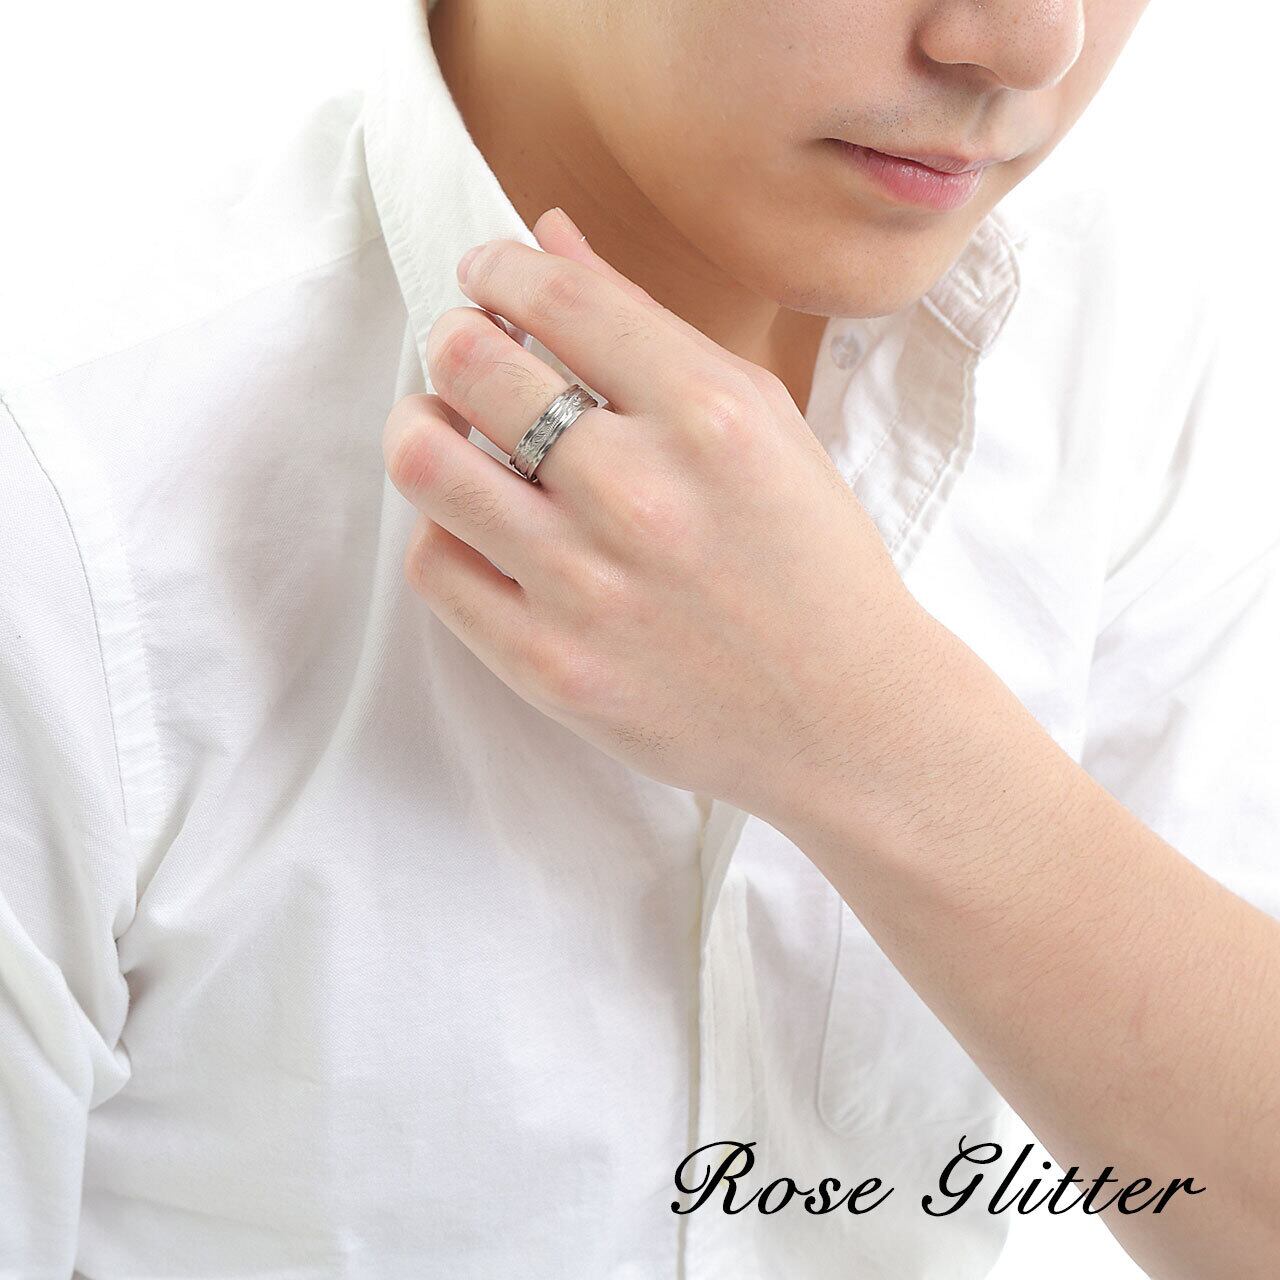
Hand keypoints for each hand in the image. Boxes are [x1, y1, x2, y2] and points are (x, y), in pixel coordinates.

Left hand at [382, 206, 936, 824]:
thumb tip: (546, 235)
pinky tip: (481, 525)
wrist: (848, 717)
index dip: (497, 268)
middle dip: (455, 338)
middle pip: (468, 363)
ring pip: (425, 460)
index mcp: (710, 417)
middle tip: (470, 354)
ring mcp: (587, 588)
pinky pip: (435, 565)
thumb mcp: (764, 422)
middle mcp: (640, 494)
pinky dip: (443, 528)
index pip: (555, 297)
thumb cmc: (815, 563)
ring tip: (446, 429)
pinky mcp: (549, 667)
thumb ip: (648, 324)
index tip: (487, 276)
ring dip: (421, 424)